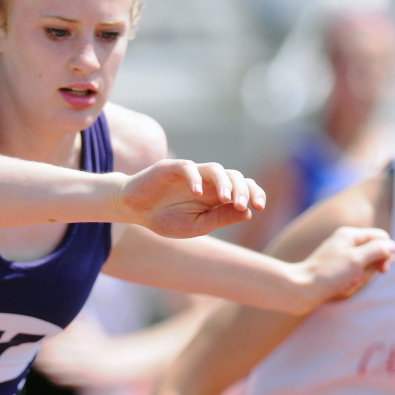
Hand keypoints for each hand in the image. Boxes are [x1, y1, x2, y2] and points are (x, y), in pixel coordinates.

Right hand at [115, 160, 264, 237]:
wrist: (134, 211)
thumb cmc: (165, 219)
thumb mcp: (195, 227)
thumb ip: (219, 219)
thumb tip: (247, 213)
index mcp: (215, 195)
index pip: (242, 187)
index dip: (254, 193)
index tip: (259, 207)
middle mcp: (207, 181)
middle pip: (234, 176)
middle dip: (242, 190)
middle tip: (243, 205)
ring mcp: (190, 173)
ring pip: (215, 169)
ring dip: (224, 182)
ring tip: (226, 198)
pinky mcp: (171, 168)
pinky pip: (187, 167)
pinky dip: (194, 178)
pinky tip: (198, 193)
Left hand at [293, 226, 394, 313]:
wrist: (299, 290)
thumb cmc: (326, 274)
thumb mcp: (356, 260)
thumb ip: (377, 250)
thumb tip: (392, 245)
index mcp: (350, 235)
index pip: (382, 239)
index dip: (386, 254)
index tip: (382, 270)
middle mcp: (346, 244)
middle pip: (374, 256)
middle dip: (369, 271)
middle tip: (356, 278)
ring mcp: (340, 258)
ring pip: (364, 270)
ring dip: (358, 281)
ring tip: (344, 285)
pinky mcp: (335, 272)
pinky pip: (352, 279)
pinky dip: (349, 286)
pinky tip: (338, 290)